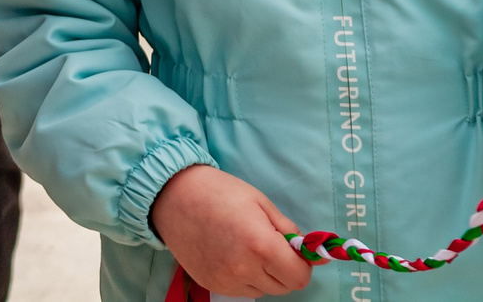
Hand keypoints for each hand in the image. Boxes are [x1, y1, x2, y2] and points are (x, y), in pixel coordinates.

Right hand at [150, 165, 311, 296]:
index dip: (301, 264)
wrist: (171, 194)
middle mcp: (243, 269)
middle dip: (283, 269)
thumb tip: (311, 254)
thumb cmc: (219, 192)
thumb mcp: (260, 203)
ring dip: (263, 275)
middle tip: (268, 245)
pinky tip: (229, 254)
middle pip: (284, 287)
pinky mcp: (211, 284)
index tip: (293, 251)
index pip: (299, 277)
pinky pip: (241, 290)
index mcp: (260, 245)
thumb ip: (288, 231)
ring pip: (263, 290)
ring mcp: (225, 280)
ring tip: (244, 248)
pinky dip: (243, 277)